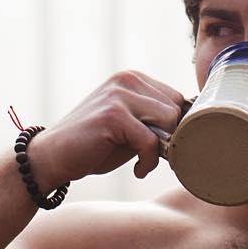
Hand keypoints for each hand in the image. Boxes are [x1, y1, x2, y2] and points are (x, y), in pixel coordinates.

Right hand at [28, 71, 187, 187]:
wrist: (51, 157)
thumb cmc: (95, 146)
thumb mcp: (130, 127)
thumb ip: (155, 121)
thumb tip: (195, 125)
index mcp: (133, 78)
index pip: (177, 97)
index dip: (176, 126)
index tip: (165, 148)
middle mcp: (127, 79)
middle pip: (177, 108)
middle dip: (171, 137)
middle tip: (155, 158)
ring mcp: (119, 94)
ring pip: (169, 121)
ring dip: (163, 150)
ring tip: (145, 163)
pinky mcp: (113, 115)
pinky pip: (151, 141)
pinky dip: (149, 161)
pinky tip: (137, 171)